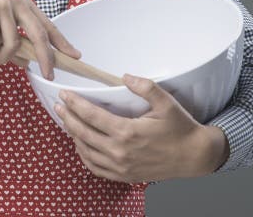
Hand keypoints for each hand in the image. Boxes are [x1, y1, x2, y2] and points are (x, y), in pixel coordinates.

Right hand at [0, 0, 80, 78]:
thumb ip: (11, 39)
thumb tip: (25, 62)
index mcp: (22, 3)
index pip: (48, 25)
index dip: (62, 42)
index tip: (75, 56)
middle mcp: (17, 1)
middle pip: (40, 36)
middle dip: (46, 59)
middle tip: (48, 75)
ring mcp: (4, 5)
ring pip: (13, 45)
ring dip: (0, 56)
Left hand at [54, 74, 226, 182]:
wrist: (194, 156)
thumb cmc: (180, 128)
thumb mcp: (166, 102)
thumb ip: (145, 87)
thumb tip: (125, 76)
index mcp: (127, 132)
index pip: (92, 116)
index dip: (75, 104)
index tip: (64, 94)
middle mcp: (120, 152)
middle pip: (83, 134)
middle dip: (67, 118)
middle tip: (58, 105)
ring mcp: (120, 167)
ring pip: (85, 152)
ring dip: (73, 136)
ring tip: (67, 122)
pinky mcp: (123, 176)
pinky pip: (95, 168)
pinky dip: (83, 155)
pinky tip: (81, 145)